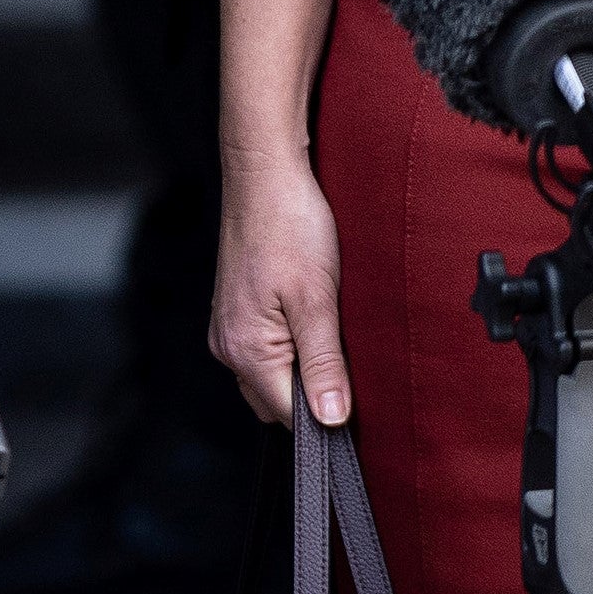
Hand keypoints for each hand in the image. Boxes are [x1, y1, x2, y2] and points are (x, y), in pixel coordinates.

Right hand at [211, 155, 349, 427]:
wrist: (265, 174)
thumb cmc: (289, 226)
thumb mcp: (317, 300)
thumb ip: (324, 364)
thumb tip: (332, 420)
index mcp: (245, 349)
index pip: (290, 416)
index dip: (330, 417)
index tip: (364, 405)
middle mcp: (228, 345)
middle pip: (278, 403)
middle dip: (314, 396)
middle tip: (353, 364)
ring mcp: (229, 328)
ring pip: (271, 378)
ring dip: (303, 372)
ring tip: (334, 338)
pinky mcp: (237, 310)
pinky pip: (265, 352)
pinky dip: (291, 351)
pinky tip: (314, 323)